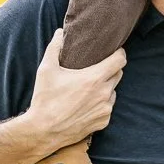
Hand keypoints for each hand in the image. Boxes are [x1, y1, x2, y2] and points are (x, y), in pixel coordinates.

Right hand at [22, 30, 124, 154]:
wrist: (43, 131)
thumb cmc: (45, 99)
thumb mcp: (46, 70)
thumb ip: (54, 48)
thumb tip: (60, 33)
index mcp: (94, 78)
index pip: (120, 60)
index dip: (119, 53)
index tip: (115, 50)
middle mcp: (104, 93)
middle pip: (118, 74)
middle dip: (111, 69)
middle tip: (98, 67)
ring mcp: (105, 109)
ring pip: (113, 92)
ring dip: (106, 87)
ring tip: (90, 87)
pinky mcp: (103, 122)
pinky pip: (108, 107)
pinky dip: (101, 103)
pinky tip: (87, 103)